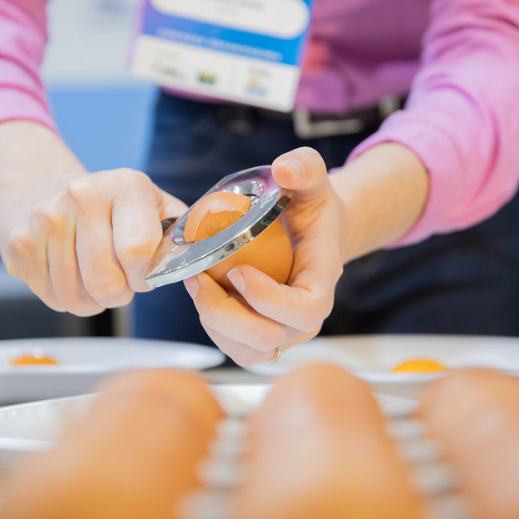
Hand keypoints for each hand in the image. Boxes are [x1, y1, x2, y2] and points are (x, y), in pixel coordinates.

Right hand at [0, 121, 186, 315]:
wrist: (42, 186)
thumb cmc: (112, 206)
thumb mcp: (154, 204)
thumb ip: (183, 232)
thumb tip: (209, 255)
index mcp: (125, 185)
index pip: (138, 254)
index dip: (145, 278)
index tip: (145, 274)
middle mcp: (81, 195)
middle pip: (106, 283)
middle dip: (120, 294)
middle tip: (120, 278)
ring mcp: (44, 219)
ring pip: (77, 298)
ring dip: (93, 300)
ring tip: (95, 274)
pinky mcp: (19, 244)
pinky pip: (52, 299)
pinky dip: (66, 297)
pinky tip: (70, 272)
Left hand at [183, 147, 343, 365]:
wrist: (310, 233)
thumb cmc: (310, 208)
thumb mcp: (313, 180)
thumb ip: (306, 166)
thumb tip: (285, 168)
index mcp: (321, 283)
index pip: (305, 309)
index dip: (269, 299)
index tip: (238, 271)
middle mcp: (305, 319)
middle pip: (268, 338)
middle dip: (225, 312)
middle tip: (200, 276)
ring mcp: (284, 333)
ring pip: (248, 351)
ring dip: (213, 321)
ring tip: (197, 283)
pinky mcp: (261, 337)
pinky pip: (235, 348)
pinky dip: (212, 326)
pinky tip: (202, 293)